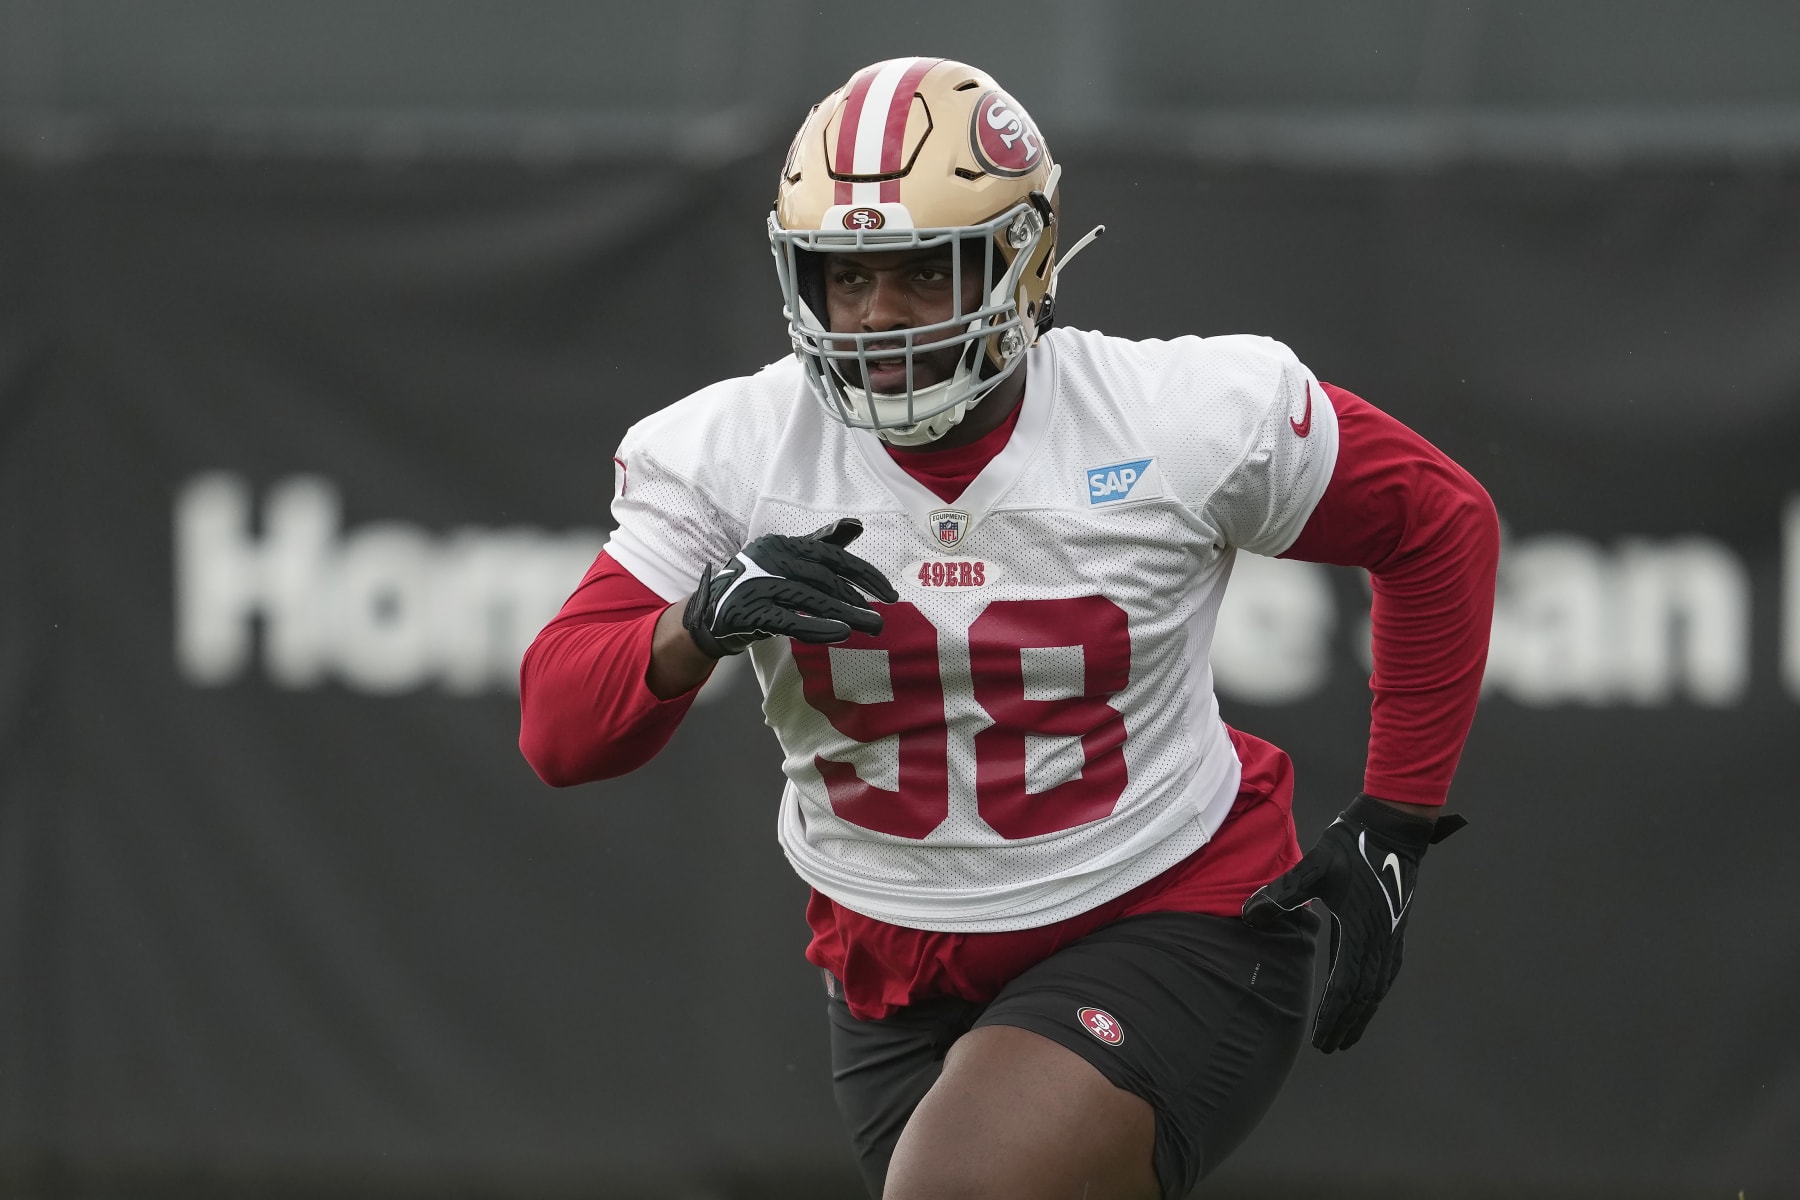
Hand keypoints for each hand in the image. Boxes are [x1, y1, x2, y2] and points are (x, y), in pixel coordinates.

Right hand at [681, 517, 898, 657]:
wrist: (712, 613)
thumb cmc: (758, 585)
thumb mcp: (787, 561)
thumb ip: (821, 544)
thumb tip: (856, 525)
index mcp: (783, 543)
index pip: (832, 556)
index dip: (864, 575)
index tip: (889, 594)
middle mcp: (769, 558)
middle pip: (824, 579)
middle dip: (857, 600)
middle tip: (880, 622)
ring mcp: (757, 584)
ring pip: (811, 599)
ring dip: (845, 615)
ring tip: (870, 628)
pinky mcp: (748, 611)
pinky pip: (790, 620)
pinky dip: (817, 628)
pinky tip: (840, 634)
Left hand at [1242, 794, 1465, 1052]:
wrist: (1392, 828)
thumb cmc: (1351, 846)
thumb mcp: (1313, 866)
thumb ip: (1281, 893)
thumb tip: (1248, 915)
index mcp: (1361, 929)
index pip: (1346, 985)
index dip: (1332, 1015)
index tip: (1319, 1038)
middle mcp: (1381, 939)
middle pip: (1364, 996)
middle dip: (1346, 1024)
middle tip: (1329, 1047)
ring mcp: (1392, 936)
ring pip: (1377, 988)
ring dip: (1362, 1015)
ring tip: (1346, 1036)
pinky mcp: (1394, 930)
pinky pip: (1384, 973)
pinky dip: (1373, 995)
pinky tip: (1364, 1002)